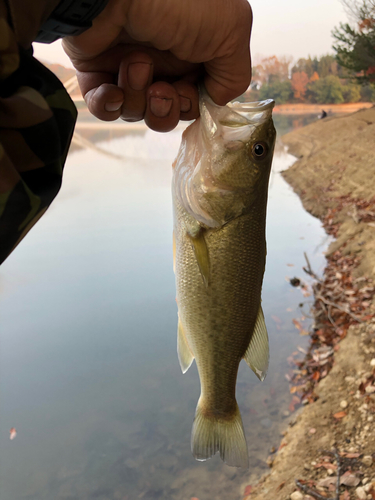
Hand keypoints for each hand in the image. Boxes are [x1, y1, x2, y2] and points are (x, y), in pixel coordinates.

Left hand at [62, 0, 251, 131]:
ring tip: (134, 64)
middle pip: (167, 111)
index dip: (191, 106)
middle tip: (159, 89)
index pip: (195, 99)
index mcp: (193, 53)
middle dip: (165, 109)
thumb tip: (215, 101)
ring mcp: (128, 66)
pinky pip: (104, 107)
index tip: (186, 92)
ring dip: (138, 98)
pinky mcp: (96, 71)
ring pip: (137, 112)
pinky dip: (108, 106)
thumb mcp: (230, 30)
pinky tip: (112, 92)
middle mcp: (163, 60)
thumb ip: (234, 75)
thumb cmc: (176, 0)